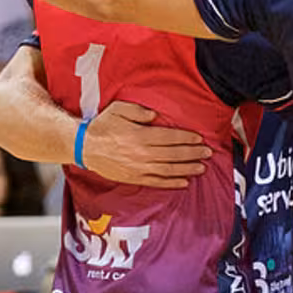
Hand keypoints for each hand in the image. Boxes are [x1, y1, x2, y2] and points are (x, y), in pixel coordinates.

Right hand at [83, 101, 211, 188]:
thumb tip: (156, 116)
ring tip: (202, 167)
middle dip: (193, 153)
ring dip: (187, 169)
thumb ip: (138, 111)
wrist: (84, 147)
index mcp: (139, 136)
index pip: (169, 138)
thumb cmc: (102, 126)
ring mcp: (138, 168)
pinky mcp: (134, 178)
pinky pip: (156, 182)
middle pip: (173, 154)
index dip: (186, 138)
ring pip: (168, 170)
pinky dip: (172, 183)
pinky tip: (184, 182)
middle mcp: (141, 153)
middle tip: (208, 152)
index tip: (199, 138)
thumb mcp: (118, 109)